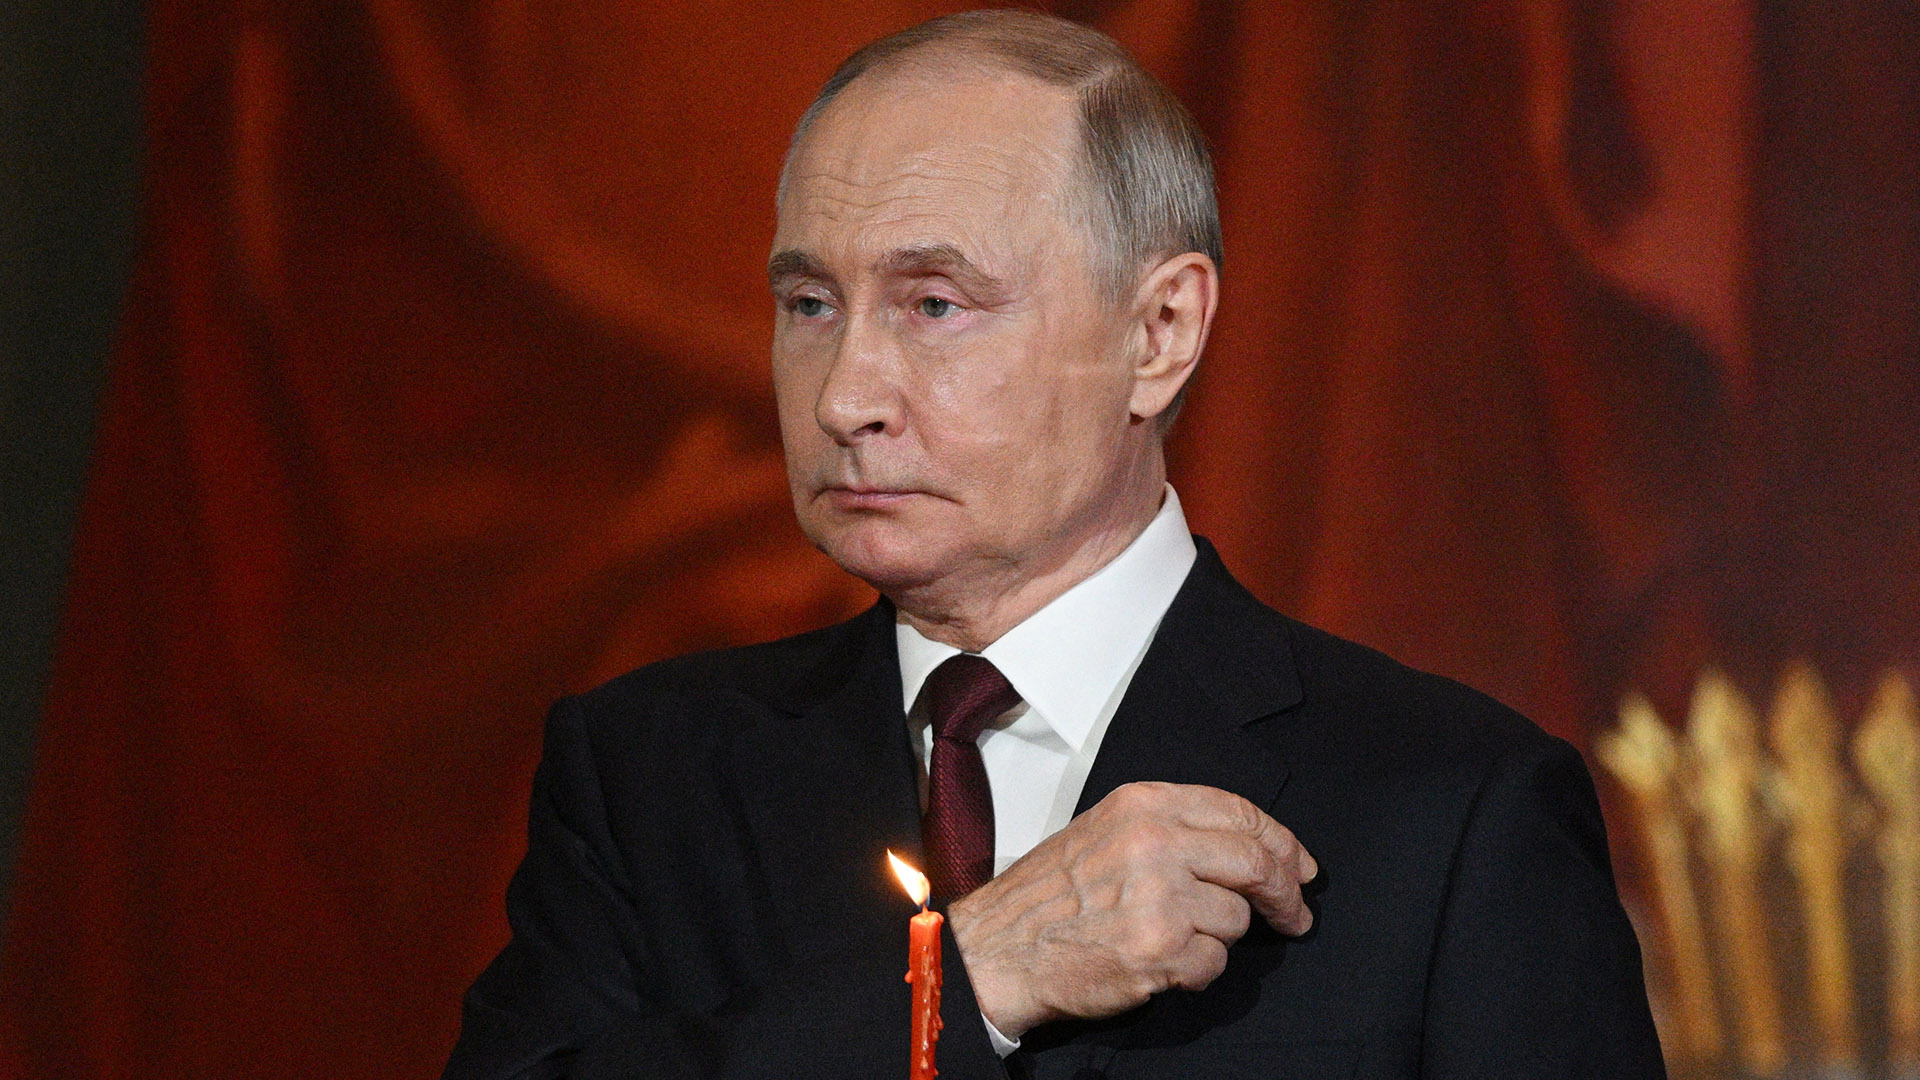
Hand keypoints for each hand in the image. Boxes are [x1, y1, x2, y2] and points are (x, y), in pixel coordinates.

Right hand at [946, 781, 1316, 1039]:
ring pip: (1237, 918)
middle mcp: (1156, 843)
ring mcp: (1159, 897)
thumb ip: (1174, 828)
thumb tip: (1250, 849)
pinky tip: (1161, 963)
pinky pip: (1214, 964)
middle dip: (1285, 893)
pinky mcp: (1160, 949)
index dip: (1282, 843)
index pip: (1241, 813)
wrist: (1000, 947)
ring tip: (1175, 938)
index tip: (1299, 867)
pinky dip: (1196, 971)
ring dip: (1218, 937)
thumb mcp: (1108, 830)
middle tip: (1294, 914)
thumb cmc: (1051, 895)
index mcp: (1145, 806)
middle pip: (1256, 862)